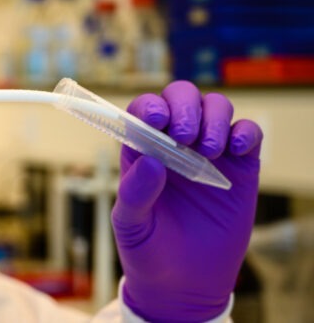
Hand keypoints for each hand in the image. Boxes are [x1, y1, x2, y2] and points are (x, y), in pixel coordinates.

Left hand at [112, 81, 261, 321]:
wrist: (184, 284)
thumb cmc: (148, 250)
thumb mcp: (131, 225)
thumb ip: (135, 194)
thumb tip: (151, 161)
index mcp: (142, 150)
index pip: (144, 109)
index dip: (150, 105)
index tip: (156, 118)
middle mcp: (175, 143)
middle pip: (182, 97)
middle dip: (185, 106)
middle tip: (185, 135)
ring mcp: (209, 152)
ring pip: (216, 106)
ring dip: (214, 118)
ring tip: (208, 151)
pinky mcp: (240, 167)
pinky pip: (249, 132)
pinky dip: (246, 132)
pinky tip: (235, 150)